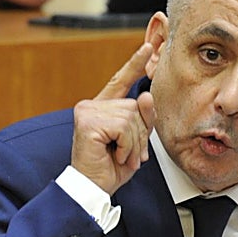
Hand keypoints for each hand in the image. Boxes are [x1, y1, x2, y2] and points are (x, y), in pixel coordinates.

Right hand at [70, 43, 155, 194]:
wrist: (93, 188)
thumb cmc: (111, 167)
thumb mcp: (135, 141)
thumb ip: (143, 118)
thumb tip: (147, 95)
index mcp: (102, 108)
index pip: (121, 81)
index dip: (135, 64)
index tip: (149, 47)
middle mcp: (91, 106)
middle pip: (135, 106)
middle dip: (139, 133)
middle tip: (127, 153)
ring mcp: (88, 112)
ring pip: (131, 116)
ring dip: (133, 142)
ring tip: (121, 156)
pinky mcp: (88, 122)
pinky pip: (123, 127)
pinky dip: (126, 145)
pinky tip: (115, 155)